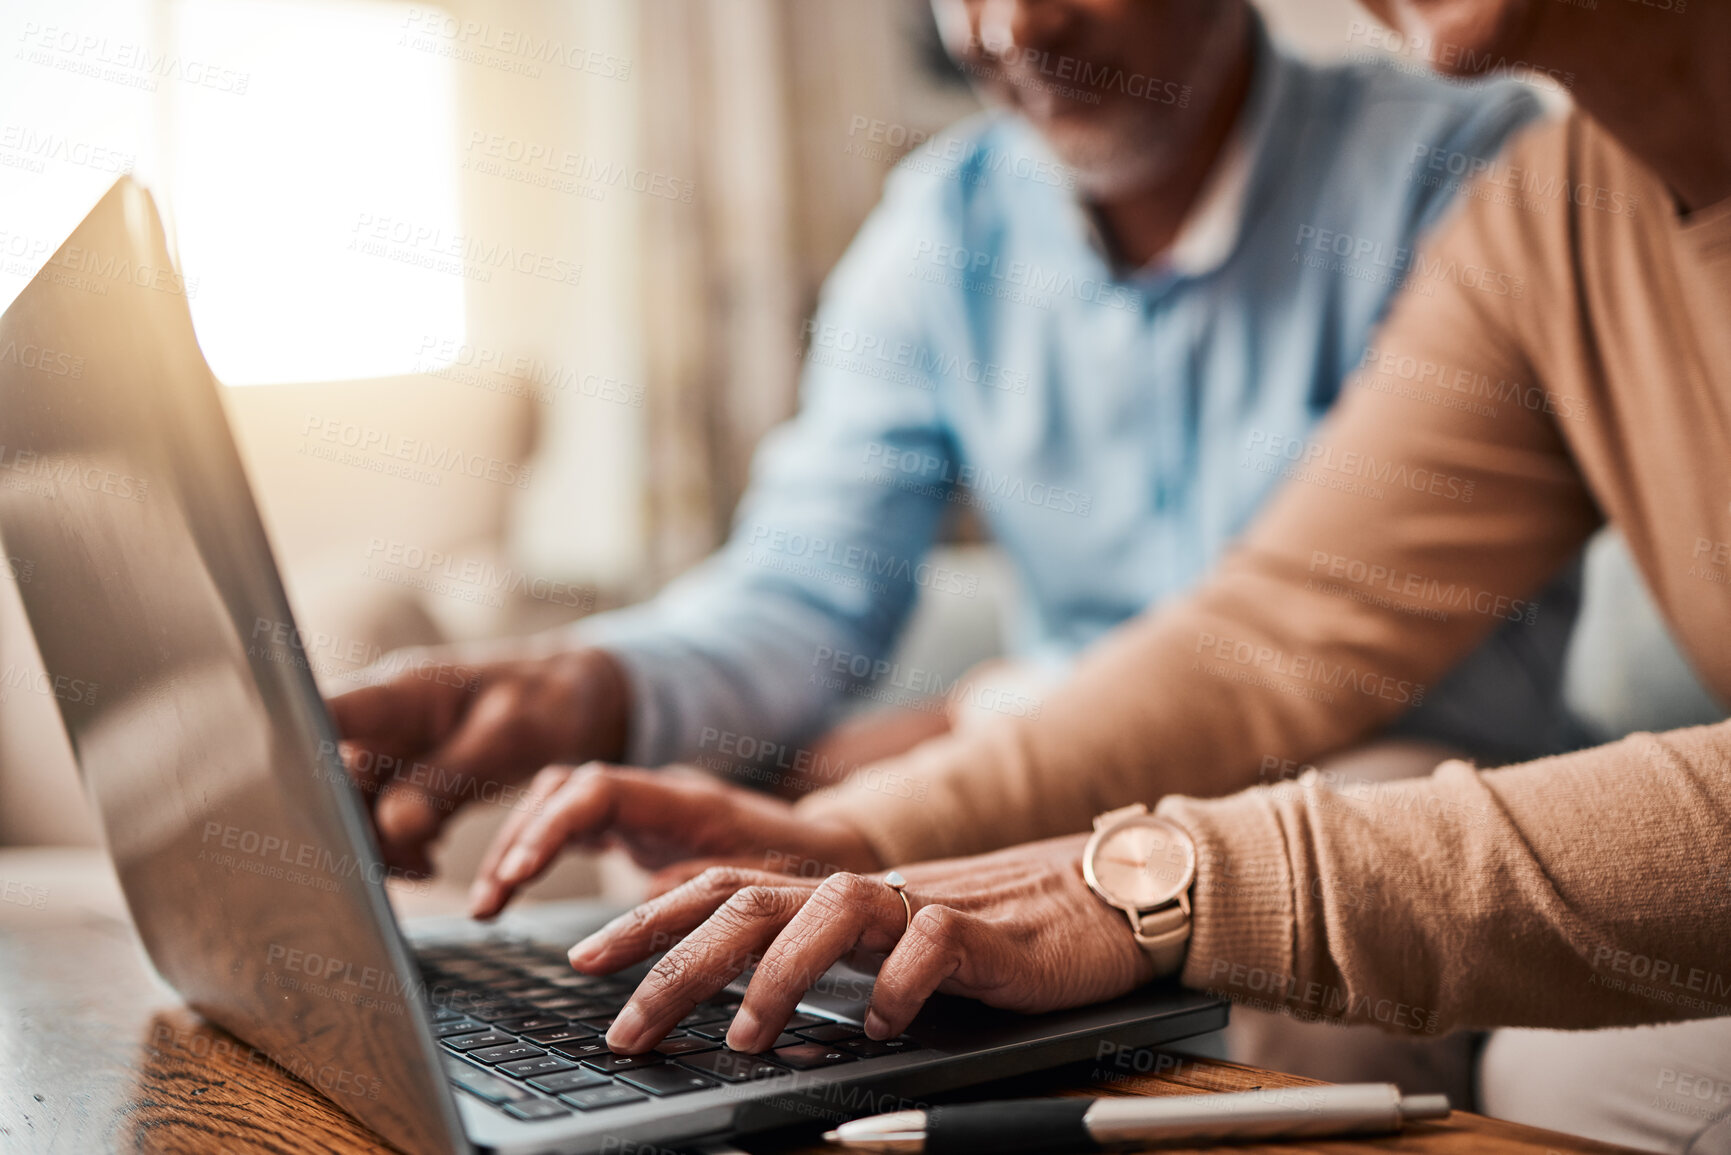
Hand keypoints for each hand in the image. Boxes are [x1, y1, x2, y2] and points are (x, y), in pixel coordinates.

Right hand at [325, 647, 628, 876]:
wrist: (575, 702)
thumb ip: (449, 779)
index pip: (322, 715)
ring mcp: (388, 750)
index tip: (309, 808)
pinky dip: (397, 848)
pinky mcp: (403, 779)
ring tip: (424, 866)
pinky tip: (428, 863)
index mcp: (400, 694)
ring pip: (349, 806)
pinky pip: (378, 820)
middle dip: (351, 827)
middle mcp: (380, 721)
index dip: (299, 757)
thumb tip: (392, 826)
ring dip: (377, 845)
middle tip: (406, 862)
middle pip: (327, 777)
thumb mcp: (510, 739)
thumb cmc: (546, 702)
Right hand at [467, 763, 883, 917]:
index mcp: (686, 799)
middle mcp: (657, 792)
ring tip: (490, 903)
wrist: (829, 852)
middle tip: (489, 901)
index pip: (598, 789)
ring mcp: (643, 805)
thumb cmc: (803, 868)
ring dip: (520, 846)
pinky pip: (572, 823)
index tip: (518, 874)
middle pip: (564, 789)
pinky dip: (537, 851)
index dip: (552, 828)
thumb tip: (646, 897)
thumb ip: (705, 885)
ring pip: (559, 802)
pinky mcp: (636, 826)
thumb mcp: (764, 884)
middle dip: (518, 839)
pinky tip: (513, 888)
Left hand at [568, 833, 1161, 1054]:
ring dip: (776, 977)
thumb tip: (735, 1011)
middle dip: (676, 963)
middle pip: (751, 905)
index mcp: (830, 897)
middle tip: (625, 1026)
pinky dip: (898, 987)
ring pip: (829, 914)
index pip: (721, 893)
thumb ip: (822, 963)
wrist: (1099, 897)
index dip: (649, 921)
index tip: (584, 961)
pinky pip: (930, 947)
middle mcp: (863, 892)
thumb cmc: (989, 935)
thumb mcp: (886, 948)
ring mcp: (922, 905)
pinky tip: (880, 1027)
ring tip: (741, 1039)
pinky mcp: (983, 932)